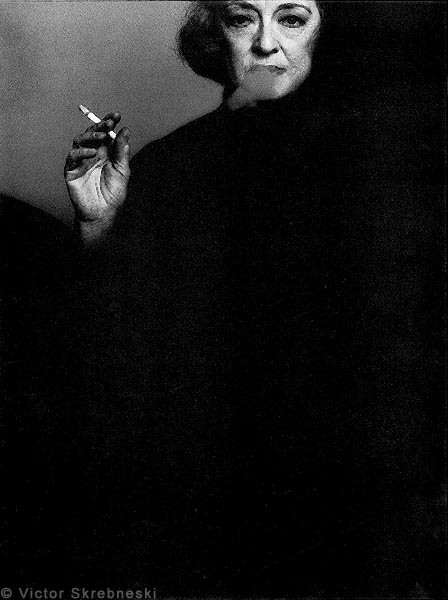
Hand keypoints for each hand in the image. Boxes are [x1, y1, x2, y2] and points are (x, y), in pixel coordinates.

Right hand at [65, 112, 129, 242]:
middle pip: (92, 133)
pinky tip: (92, 153)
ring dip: (90, 135)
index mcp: (104, 152)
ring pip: (79, 140)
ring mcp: (80, 161)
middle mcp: (91, 153)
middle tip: (109, 122)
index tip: (117, 116)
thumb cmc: (113, 193)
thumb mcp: (122, 171)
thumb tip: (125, 130)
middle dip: (100, 125)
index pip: (105, 133)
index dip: (109, 122)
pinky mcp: (71, 170)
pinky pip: (72, 156)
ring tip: (102, 136)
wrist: (103, 213)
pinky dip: (82, 152)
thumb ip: (122, 152)